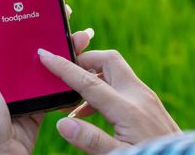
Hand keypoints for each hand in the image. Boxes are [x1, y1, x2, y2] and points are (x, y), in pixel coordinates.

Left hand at [0, 5, 91, 154]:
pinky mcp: (38, 102)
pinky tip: (81, 62)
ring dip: (64, 49)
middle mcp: (4, 76)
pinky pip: (55, 83)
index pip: (4, 37)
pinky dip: (68, 73)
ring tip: (81, 37)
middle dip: (49, 31)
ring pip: (46, 63)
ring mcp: (23, 89)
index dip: (20, 19)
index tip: (37, 3)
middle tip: (66, 16)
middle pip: (30, 47)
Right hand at [38, 49, 180, 153]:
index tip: (46, 55)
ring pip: (115, 70)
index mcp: (127, 109)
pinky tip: (90, 113)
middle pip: (109, 60)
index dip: (64, 67)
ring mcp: (145, 96)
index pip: (89, 81)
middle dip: (85, 59)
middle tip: (64, 73)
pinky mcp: (148, 101)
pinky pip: (122, 84)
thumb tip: (61, 124)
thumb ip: (91, 140)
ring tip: (72, 104)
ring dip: (93, 77)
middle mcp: (138, 95)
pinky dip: (103, 89)